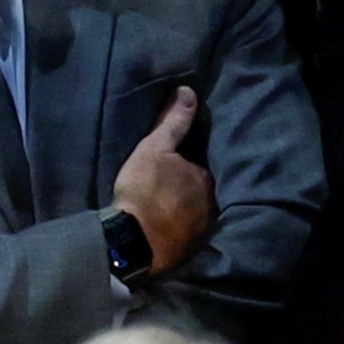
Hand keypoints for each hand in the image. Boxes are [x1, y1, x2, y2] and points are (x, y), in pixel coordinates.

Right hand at [112, 86, 213, 273]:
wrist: (132, 242)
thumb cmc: (143, 189)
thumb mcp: (154, 148)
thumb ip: (173, 122)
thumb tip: (188, 91)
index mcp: (204, 178)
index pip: (198, 166)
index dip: (185, 165)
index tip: (169, 168)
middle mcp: (211, 204)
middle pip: (199, 191)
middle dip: (187, 190)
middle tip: (165, 190)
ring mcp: (202, 231)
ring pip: (195, 214)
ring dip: (184, 212)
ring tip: (164, 211)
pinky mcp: (190, 252)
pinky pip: (187, 235)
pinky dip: (178, 231)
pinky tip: (164, 231)